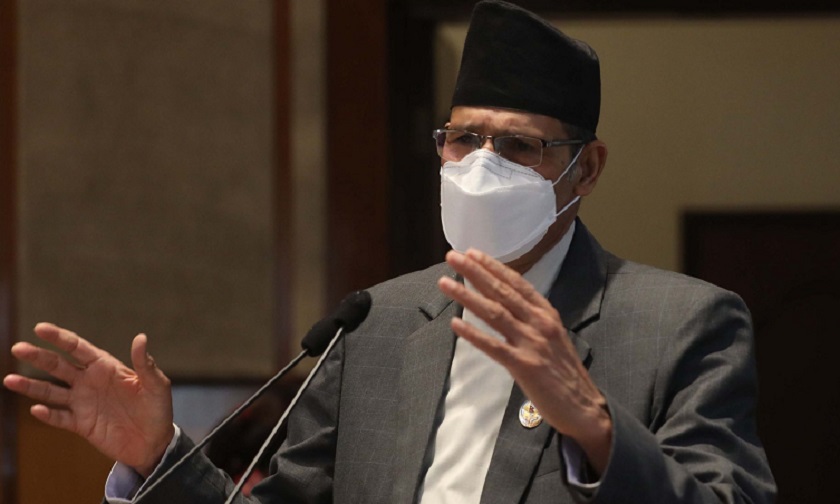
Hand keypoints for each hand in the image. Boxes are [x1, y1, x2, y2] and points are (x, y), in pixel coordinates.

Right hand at [3, 323, 174, 476]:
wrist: (154, 442)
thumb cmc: (158, 409)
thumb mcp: (156, 385)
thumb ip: (145, 363)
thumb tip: (141, 337)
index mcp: (106, 367)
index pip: (78, 348)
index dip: (60, 337)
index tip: (40, 328)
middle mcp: (90, 382)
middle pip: (59, 366)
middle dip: (38, 356)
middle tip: (17, 348)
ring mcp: (83, 403)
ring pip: (51, 391)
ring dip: (31, 386)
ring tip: (9, 380)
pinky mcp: (81, 424)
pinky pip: (59, 417)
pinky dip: (47, 414)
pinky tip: (36, 409)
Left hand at [438, 249, 611, 472]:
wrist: (583, 406)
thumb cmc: (564, 372)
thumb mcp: (553, 336)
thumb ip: (532, 319)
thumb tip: (506, 303)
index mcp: (547, 314)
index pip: (517, 283)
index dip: (493, 267)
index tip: (472, 253)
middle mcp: (540, 323)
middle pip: (502, 292)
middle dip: (475, 272)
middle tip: (453, 257)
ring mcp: (532, 343)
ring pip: (494, 313)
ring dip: (467, 296)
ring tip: (445, 283)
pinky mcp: (524, 365)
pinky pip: (493, 346)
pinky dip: (473, 334)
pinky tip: (455, 324)